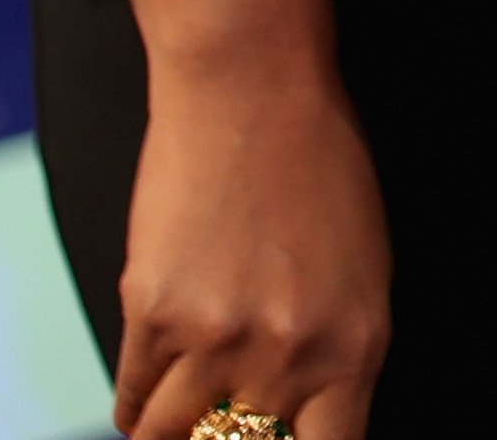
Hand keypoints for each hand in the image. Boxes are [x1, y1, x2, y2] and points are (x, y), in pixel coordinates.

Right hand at [117, 0, 391, 439]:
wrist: (253, 92)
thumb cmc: (322, 169)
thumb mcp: (363, 272)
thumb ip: (334, 352)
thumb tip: (299, 421)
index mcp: (357, 348)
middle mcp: (290, 356)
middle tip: (220, 432)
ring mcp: (216, 339)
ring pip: (173, 439)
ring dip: (174, 435)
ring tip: (178, 426)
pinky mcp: (151, 314)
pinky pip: (133, 401)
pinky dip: (138, 409)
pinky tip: (147, 405)